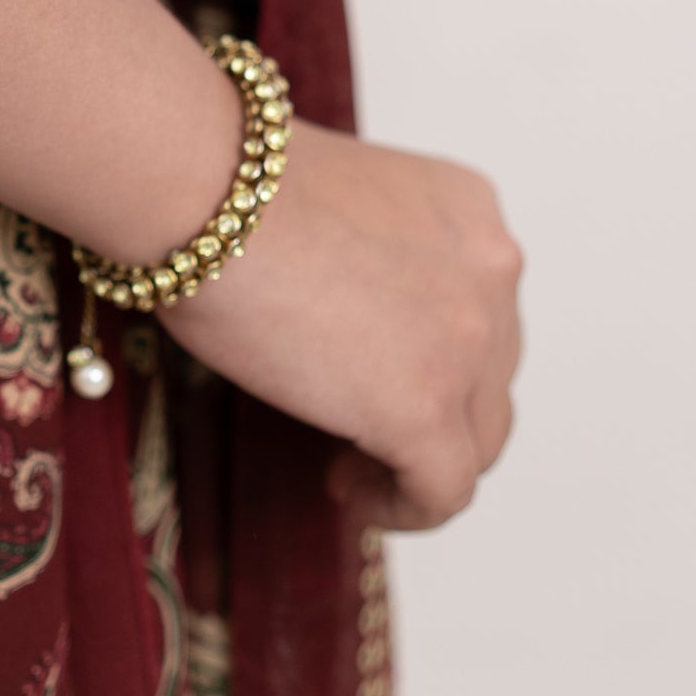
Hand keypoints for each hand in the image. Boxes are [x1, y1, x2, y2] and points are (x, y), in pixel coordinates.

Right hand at [171, 122, 523, 529]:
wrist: (204, 193)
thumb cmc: (227, 188)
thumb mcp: (337, 202)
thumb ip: (370, 253)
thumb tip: (343, 313)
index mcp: (470, 212)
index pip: (478, 309)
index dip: (431, 353)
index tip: (372, 370)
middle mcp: (491, 273)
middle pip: (487, 376)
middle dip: (432, 410)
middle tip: (359, 426)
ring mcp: (467, 343)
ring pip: (476, 438)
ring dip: (419, 460)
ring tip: (350, 469)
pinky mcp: (424, 407)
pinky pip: (442, 490)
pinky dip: (404, 507)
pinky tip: (355, 498)